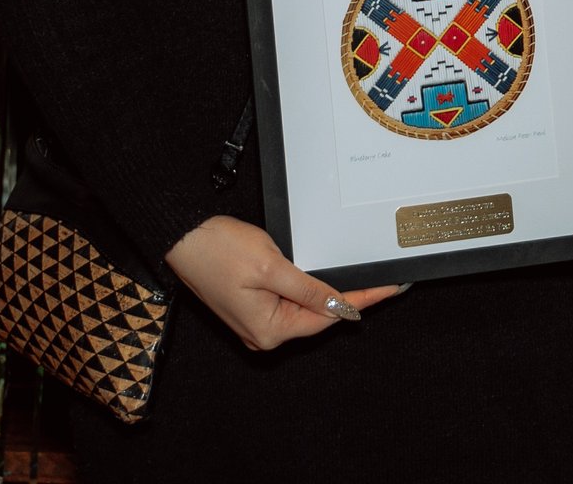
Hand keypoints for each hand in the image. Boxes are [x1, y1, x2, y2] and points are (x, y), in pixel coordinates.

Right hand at [164, 215, 401, 349]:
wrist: (183, 237)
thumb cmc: (219, 250)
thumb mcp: (273, 268)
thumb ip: (309, 289)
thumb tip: (340, 307)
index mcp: (268, 331)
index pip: (327, 317)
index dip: (361, 301)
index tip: (389, 290)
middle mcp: (262, 334)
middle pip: (316, 316)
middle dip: (348, 298)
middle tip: (383, 283)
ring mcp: (256, 322)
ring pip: (304, 309)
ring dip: (327, 294)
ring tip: (362, 281)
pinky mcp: (251, 306)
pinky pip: (288, 302)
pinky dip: (308, 291)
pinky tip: (326, 281)